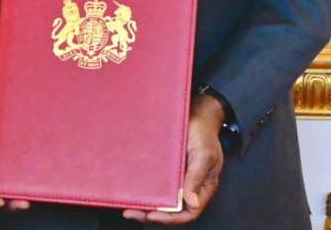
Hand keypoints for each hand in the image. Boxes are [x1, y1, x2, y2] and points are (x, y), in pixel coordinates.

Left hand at [122, 94, 224, 223]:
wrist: (196, 113)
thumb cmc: (203, 133)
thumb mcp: (204, 155)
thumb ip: (197, 178)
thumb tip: (191, 203)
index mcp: (202, 188)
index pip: (188, 213)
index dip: (170, 218)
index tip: (151, 216)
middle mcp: (188, 186)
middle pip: (171, 210)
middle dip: (151, 215)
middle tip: (130, 213)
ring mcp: (176, 177)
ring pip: (161, 198)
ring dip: (145, 204)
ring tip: (126, 205)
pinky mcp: (165, 167)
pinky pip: (154, 182)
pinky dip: (143, 188)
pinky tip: (129, 188)